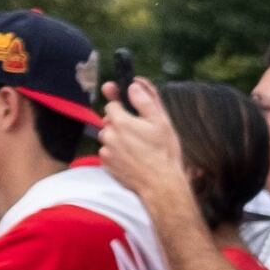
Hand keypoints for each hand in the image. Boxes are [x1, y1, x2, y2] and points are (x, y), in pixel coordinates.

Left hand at [94, 80, 192, 222]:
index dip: (121, 105)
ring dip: (118, 139)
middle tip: (140, 133)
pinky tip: (133, 159)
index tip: (127, 107)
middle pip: (109, 121)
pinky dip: (117, 154)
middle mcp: (108, 134)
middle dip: (121, 123)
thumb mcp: (161, 122)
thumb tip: (133, 85)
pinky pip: (108, 153)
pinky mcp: (106, 164)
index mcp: (120, 121)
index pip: (112, 103)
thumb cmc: (164, 153)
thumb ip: (145, 100)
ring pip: (108, 137)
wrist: (160, 184)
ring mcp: (106, 150)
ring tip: (138, 148)